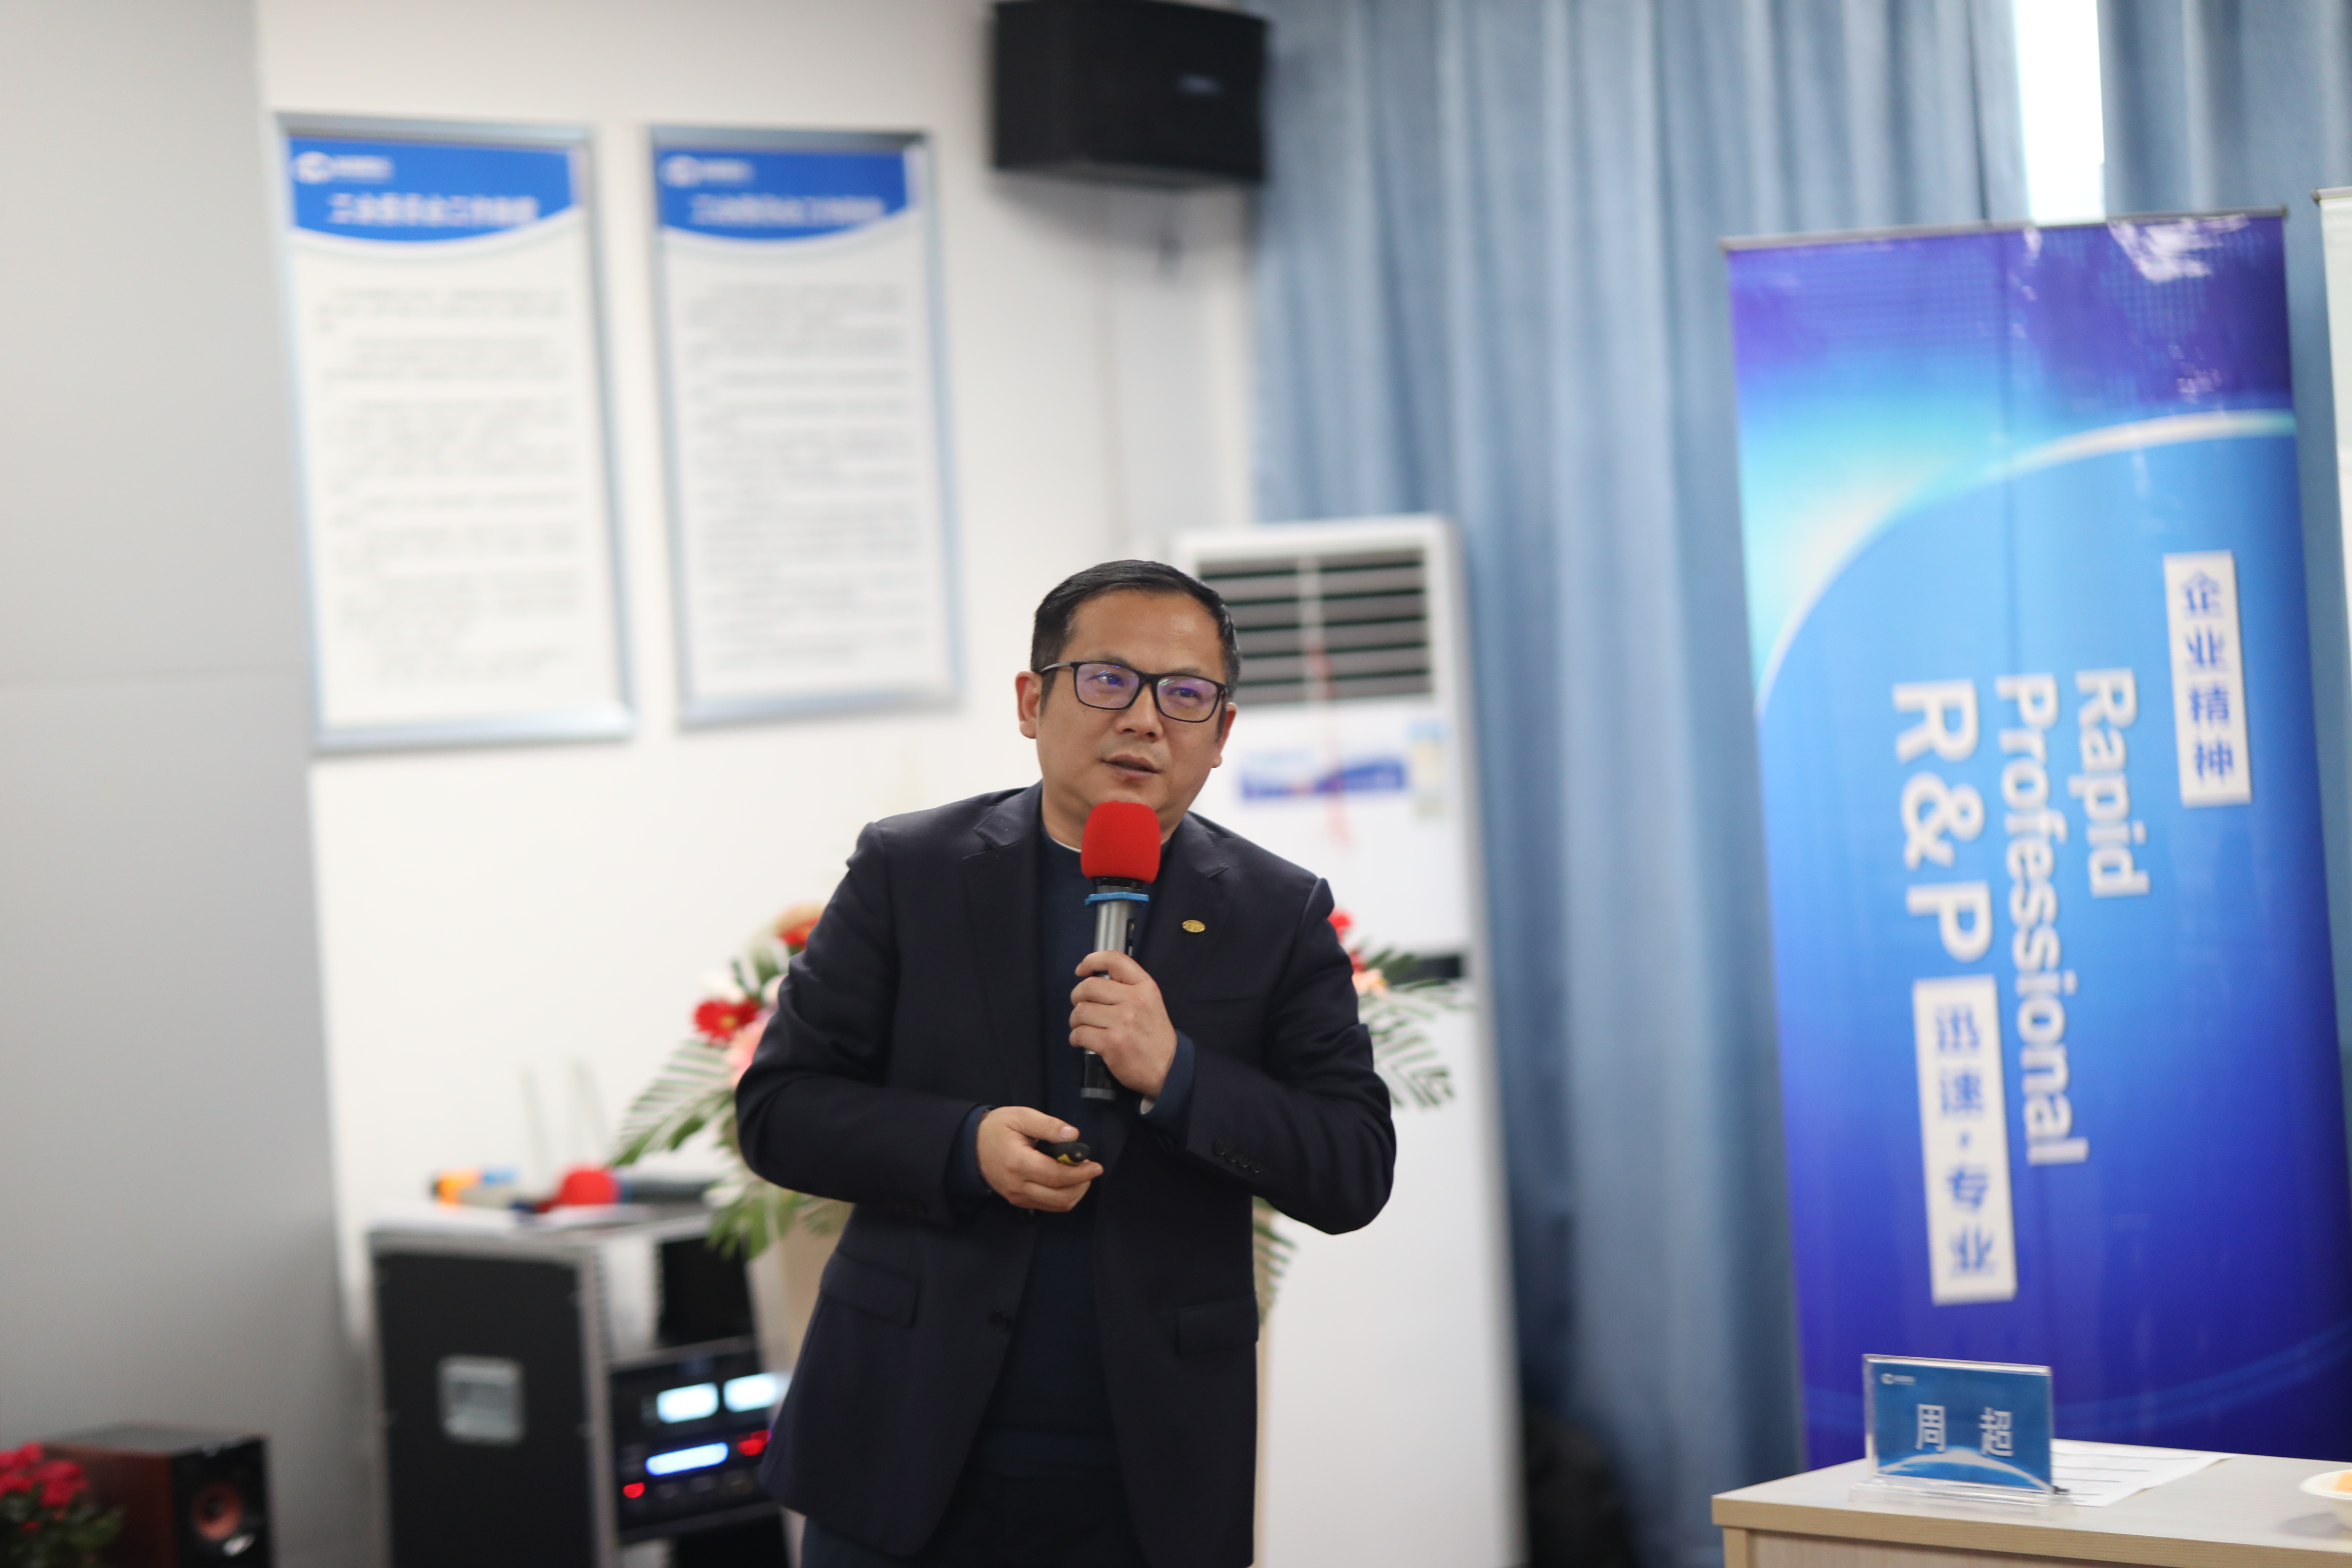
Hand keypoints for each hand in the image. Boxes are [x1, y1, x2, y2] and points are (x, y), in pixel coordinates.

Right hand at [977, 1105, 1102, 1211]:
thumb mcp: (1021, 1116)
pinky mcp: (1019, 1202)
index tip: (1096, 1166)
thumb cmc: (997, 1128)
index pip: (1056, 1176)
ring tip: (1080, 1174)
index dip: (1080, 1173)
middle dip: (1081, 1184)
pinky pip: (1048, 1206)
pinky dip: (1064, 1197)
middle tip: (1089, 1168)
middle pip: (1060, 1196)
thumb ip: (1048, 1125)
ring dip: (1075, 1192)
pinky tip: (1067, 1181)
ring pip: (1057, 1205)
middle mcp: (1018, 1186)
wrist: (971, 1147)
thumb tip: (1074, 1135)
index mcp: (1018, 1163)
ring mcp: (1018, 1197)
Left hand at [1070, 950, 1177, 1098]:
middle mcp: (1134, 1000)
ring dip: (1076, 1021)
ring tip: (1083, 1027)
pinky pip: (1079, 1033)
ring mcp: (1122, 1022)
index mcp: (1145, 987)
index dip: (1092, 960)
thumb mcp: (1151, 1002)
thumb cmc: (1155, 1036)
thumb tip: (1094, 980)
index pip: (1114, 960)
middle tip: (1081, 1006)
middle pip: (1088, 986)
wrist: (1168, 1069)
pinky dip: (1075, 1038)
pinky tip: (1081, 1041)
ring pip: (1080, 1011)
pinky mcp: (1111, 1043)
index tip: (1081, 971)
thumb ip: (1128, 988)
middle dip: (1077, 997)